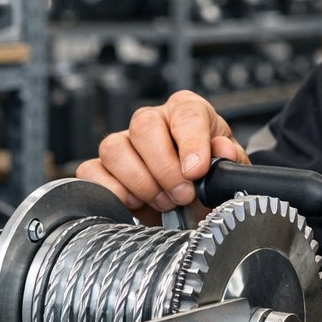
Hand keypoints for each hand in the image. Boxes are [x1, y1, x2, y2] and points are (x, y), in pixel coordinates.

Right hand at [76, 90, 248, 219]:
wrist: (190, 209)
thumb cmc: (207, 182)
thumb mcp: (228, 172)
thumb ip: (230, 160)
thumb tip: (222, 149)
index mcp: (187, 112)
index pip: (187, 113)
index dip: (191, 142)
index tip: (196, 171)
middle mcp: (153, 122)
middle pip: (144, 126)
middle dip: (165, 168)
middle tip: (182, 195)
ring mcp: (123, 143)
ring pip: (114, 148)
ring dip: (141, 183)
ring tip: (163, 201)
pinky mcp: (101, 168)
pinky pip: (91, 172)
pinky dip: (113, 192)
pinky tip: (136, 203)